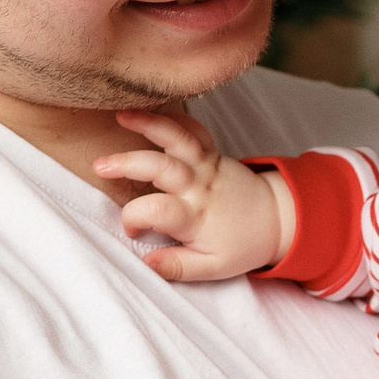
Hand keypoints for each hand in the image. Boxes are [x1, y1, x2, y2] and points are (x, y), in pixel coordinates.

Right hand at [96, 110, 292, 279]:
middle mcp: (199, 187)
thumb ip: (177, 266)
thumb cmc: (240, 245)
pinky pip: (193, 129)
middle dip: (129, 163)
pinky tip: (148, 109)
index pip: (157, 211)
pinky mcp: (211, 152)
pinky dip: (172, 116)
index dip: (135, 218)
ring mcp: (206, 165)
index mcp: (196, 217)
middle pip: (162, 167)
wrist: (277, 218)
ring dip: (150, 123)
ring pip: (179, 138)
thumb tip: (145, 264)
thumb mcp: (212, 268)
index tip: (131, 230)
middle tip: (100, 166)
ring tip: (121, 114)